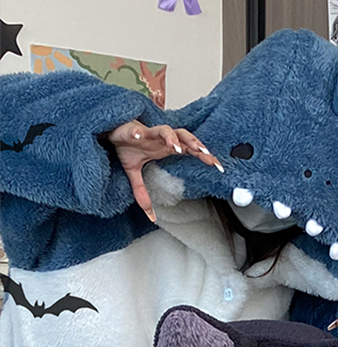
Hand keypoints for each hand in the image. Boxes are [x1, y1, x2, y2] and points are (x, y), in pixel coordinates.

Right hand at [105, 121, 223, 223]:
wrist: (110, 133)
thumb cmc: (126, 147)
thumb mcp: (134, 173)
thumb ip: (143, 193)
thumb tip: (150, 216)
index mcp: (166, 147)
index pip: (190, 149)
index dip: (204, 155)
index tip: (218, 166)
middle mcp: (160, 138)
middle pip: (184, 136)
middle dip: (195, 144)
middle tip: (205, 155)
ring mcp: (147, 132)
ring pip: (164, 130)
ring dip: (171, 137)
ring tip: (176, 147)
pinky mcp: (129, 130)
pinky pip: (134, 130)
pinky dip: (136, 132)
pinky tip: (137, 135)